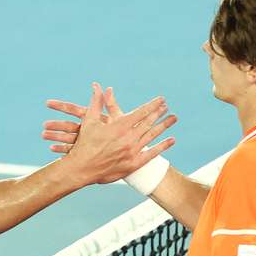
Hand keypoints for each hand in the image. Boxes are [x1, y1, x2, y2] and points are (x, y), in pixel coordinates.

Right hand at [48, 84, 176, 183]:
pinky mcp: (133, 164)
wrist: (81, 168)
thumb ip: (96, 102)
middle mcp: (128, 138)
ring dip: (164, 126)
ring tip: (173, 118)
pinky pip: (151, 154)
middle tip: (167, 107)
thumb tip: (97, 86)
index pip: (141, 112)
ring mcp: (132, 152)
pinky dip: (162, 146)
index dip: (153, 105)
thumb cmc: (84, 143)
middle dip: (159, 113)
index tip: (161, 99)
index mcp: (119, 126)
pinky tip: (172, 140)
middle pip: (148, 122)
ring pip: (152, 136)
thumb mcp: (89, 120)